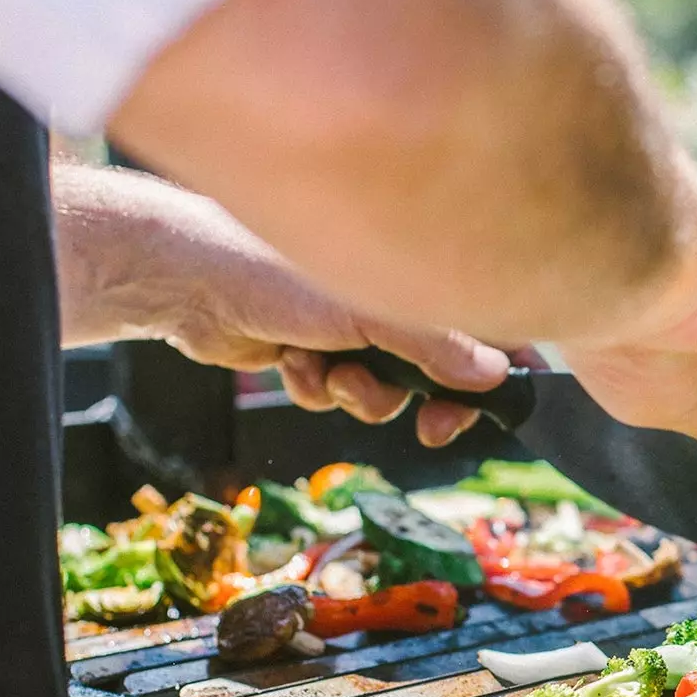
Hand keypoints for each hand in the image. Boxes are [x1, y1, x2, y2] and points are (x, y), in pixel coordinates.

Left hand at [153, 281, 515, 447]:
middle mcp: (389, 300)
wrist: (187, 281)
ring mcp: (351, 329)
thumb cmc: (275, 269)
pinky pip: (336, 397)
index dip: (503, 367)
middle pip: (440, 372)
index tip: (509, 405)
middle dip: (426, 401)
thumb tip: (497, 377)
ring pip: (385, 394)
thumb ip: (437, 345)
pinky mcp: (314, 353)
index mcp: (414, 272)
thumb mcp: (369, 311)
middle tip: (430, 427)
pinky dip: (315, 388)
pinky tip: (290, 361)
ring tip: (328, 371)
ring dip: (359, 395)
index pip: (483, 323)